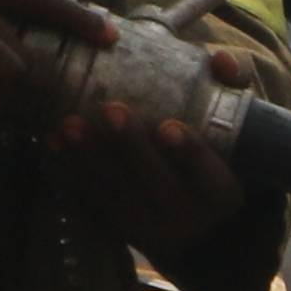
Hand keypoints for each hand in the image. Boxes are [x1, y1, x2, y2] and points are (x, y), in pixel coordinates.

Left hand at [48, 94, 240, 250]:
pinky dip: (71, 173)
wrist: (195, 230)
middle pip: (159, 183)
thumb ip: (231, 96)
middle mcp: (188, 218)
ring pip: (118, 193)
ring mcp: (150, 229)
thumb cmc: (213, 164)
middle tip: (111, 109)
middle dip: (132, 146)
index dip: (190, 153)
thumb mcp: (235, 138)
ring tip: (68, 124)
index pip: (213, 177)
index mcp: (222, 196)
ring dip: (90, 158)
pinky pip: (91, 202)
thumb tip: (221, 59)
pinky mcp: (118, 230)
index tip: (169, 126)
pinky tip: (54, 145)